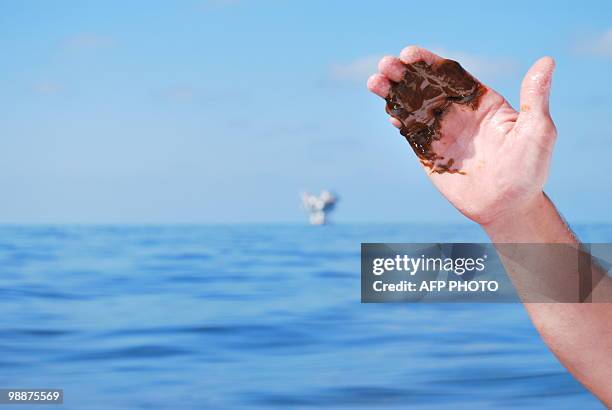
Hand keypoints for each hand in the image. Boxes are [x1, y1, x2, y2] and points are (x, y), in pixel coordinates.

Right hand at [367, 46, 556, 225]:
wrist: (505, 207)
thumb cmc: (527, 171)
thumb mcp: (537, 132)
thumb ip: (535, 98)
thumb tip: (547, 62)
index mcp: (481, 102)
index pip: (452, 75)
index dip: (430, 62)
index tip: (410, 53)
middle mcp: (458, 113)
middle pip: (426, 86)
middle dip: (405, 73)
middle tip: (386, 64)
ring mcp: (441, 132)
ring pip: (413, 106)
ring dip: (393, 92)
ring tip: (374, 81)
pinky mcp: (428, 152)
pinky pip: (410, 131)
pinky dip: (398, 119)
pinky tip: (388, 110)